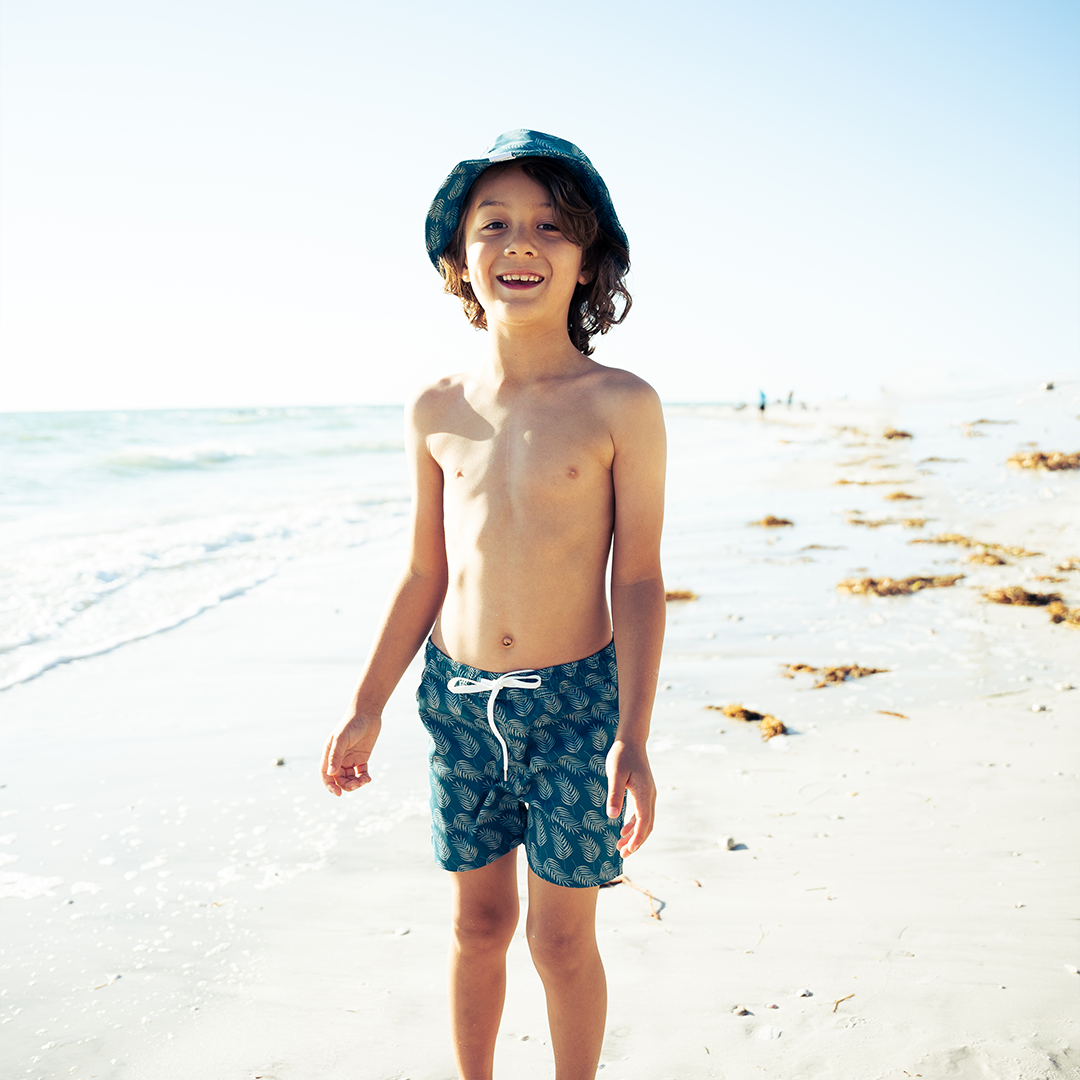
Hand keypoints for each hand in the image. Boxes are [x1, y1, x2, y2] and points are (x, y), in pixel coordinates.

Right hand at [321, 712, 381, 795]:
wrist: (368, 713)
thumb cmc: (352, 723)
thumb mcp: (342, 739)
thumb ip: (336, 755)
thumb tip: (331, 773)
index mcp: (329, 753)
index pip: (326, 774)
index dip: (330, 785)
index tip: (338, 793)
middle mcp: (338, 758)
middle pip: (339, 779)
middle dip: (346, 785)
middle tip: (356, 785)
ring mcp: (350, 759)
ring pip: (350, 778)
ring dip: (355, 783)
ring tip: (364, 781)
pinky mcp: (362, 758)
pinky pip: (360, 773)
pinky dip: (363, 778)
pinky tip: (368, 778)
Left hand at [605, 739, 655, 855]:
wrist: (631, 741)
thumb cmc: (621, 755)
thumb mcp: (614, 774)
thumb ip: (614, 795)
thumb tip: (612, 817)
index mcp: (644, 793)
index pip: (644, 821)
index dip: (637, 838)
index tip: (628, 851)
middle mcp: (650, 796)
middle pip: (647, 825)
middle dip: (636, 842)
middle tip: (622, 854)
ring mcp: (649, 794)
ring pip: (646, 821)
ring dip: (635, 835)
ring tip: (621, 847)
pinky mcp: (644, 792)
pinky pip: (642, 814)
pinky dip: (634, 825)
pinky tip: (623, 831)